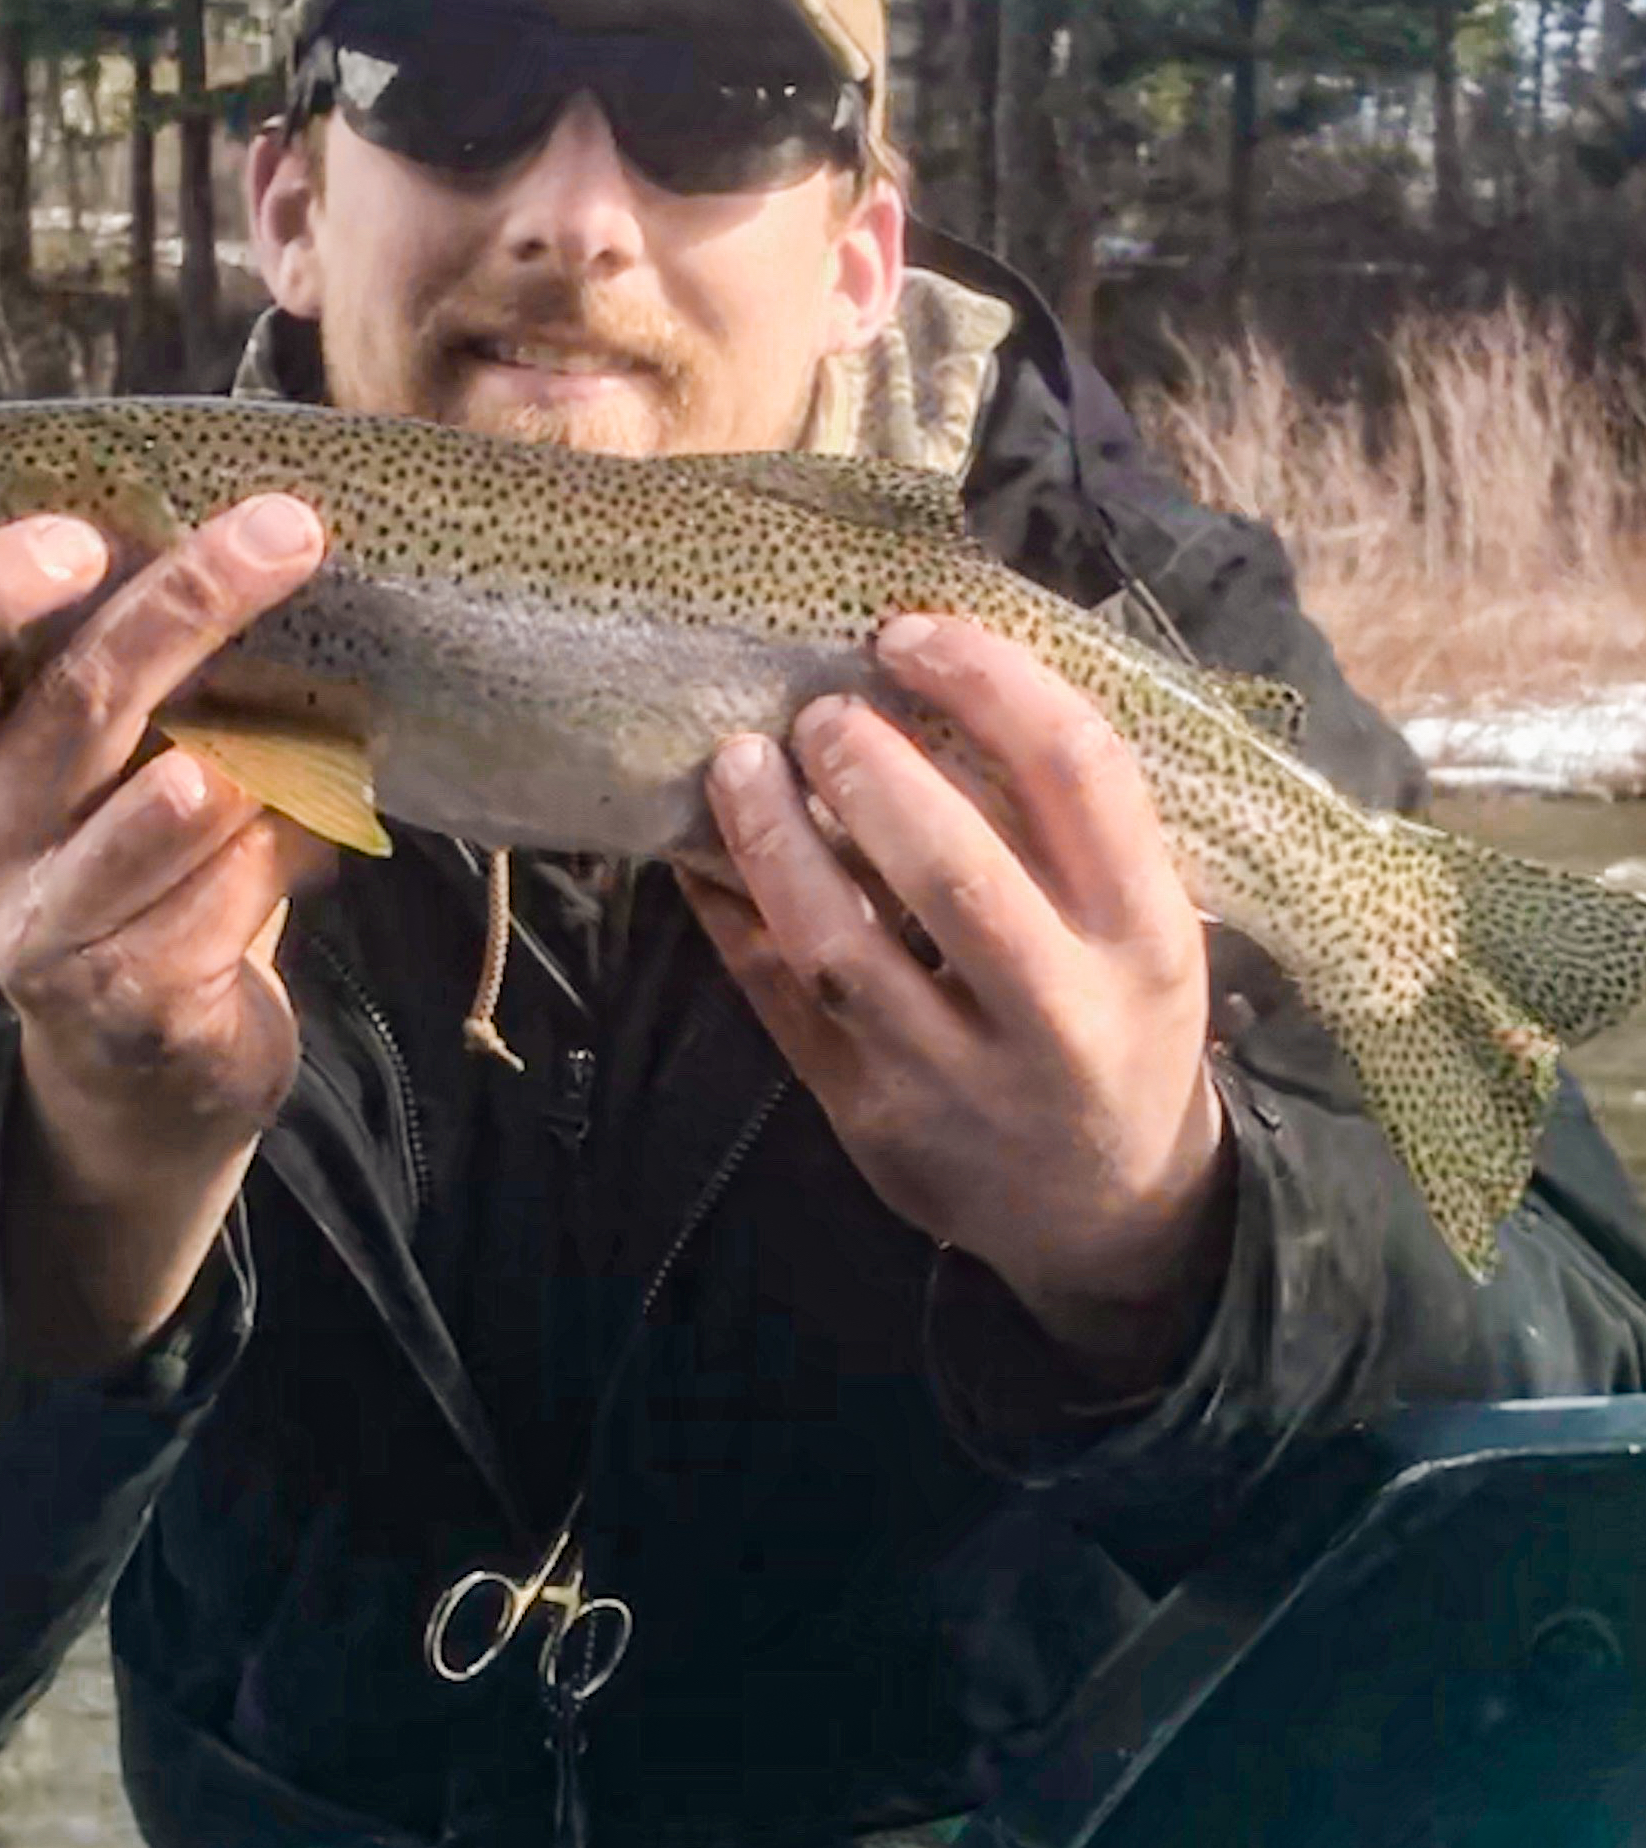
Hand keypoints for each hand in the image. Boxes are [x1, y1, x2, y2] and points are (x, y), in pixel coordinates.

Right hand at [0, 494, 335, 1370]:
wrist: (145, 1065)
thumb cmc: (133, 866)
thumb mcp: (102, 763)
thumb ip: (122, 667)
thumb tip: (237, 528)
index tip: (78, 537)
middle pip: (77, 702)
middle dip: (191, 602)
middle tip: (287, 532)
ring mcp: (38, 930)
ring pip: (175, 800)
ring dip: (270, 750)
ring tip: (328, 726)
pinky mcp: (122, 997)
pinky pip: (235, 887)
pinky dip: (297, 842)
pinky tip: (321, 834)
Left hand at [679, 614, 1232, 1388]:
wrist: (1107, 1213)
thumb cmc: (1117, 1023)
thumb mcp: (1144, 926)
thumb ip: (1069, 826)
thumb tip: (938, 671)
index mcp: (1146, 935)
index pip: (1077, 773)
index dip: (988, 681)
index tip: (909, 633)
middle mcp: (1057, 1012)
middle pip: (951, 869)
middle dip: (868, 771)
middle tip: (817, 710)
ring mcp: (954, 1076)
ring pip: (840, 948)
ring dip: (773, 842)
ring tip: (734, 763)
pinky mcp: (869, 1119)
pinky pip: (780, 1003)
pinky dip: (732, 920)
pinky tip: (702, 856)